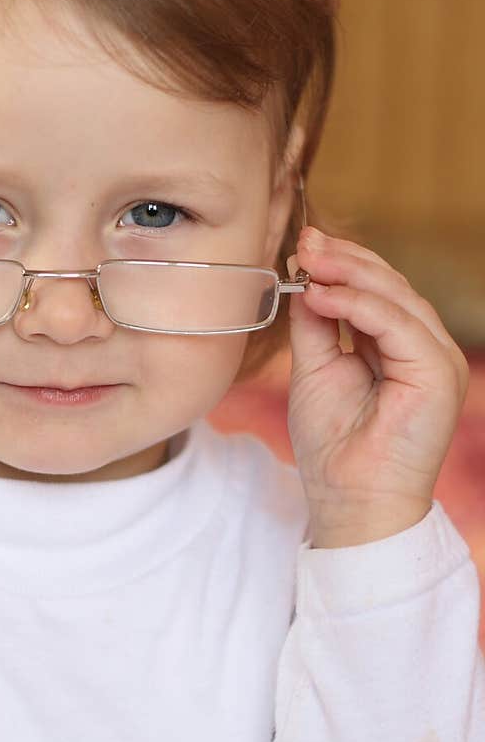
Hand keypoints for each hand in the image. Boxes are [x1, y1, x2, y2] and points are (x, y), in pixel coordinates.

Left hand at [286, 226, 469, 547]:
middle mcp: (424, 348)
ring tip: (308, 263)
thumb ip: (316, 324)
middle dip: (345, 259)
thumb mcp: (315, 369)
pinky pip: (398, 324)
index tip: (303, 246)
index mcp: (399, 347)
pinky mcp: (438, 374)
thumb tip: (306, 278)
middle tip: (306, 242)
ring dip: (349, 275)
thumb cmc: (334, 446)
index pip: (377, 291)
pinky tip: (322, 297)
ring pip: (397, 297)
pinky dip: (358, 305)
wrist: (349, 499)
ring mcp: (436, 359)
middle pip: (391, 286)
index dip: (342, 265)